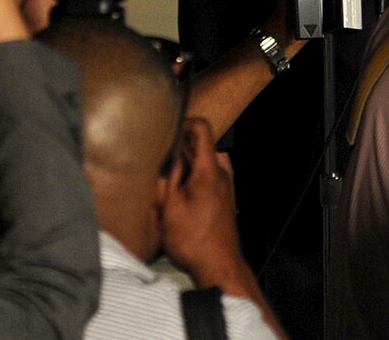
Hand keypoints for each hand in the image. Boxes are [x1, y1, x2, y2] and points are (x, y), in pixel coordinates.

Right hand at [160, 118, 245, 290]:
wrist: (220, 267)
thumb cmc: (192, 238)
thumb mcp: (169, 206)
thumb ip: (168, 175)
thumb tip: (166, 153)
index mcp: (208, 169)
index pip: (202, 128)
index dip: (184, 121)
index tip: (166, 129)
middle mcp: (222, 173)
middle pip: (204, 144)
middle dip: (183, 144)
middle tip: (161, 154)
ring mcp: (227, 187)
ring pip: (208, 160)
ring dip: (190, 161)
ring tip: (170, 172)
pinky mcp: (227, 200)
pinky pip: (212, 175)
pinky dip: (198, 174)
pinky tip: (182, 191)